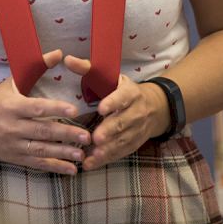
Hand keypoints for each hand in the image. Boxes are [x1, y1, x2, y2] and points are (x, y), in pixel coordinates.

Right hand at [0, 49, 91, 174]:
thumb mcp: (10, 83)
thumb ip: (35, 69)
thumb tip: (58, 53)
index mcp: (11, 106)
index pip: (35, 107)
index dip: (55, 108)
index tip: (74, 110)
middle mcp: (11, 126)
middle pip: (41, 131)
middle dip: (65, 134)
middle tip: (86, 136)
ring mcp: (12, 145)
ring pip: (40, 150)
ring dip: (63, 153)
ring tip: (82, 154)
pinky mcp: (14, 158)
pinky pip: (37, 163)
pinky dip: (55, 167)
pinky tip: (71, 169)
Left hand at [62, 54, 166, 170]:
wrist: (155, 107)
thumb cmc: (122, 90)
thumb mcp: (111, 77)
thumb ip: (88, 69)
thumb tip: (67, 60)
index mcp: (130, 93)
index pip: (122, 97)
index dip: (113, 103)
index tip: (101, 108)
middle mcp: (136, 112)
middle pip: (123, 122)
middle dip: (109, 131)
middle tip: (95, 138)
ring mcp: (137, 130)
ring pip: (123, 140)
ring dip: (108, 149)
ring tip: (93, 154)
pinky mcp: (134, 144)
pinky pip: (121, 153)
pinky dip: (106, 159)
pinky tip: (90, 164)